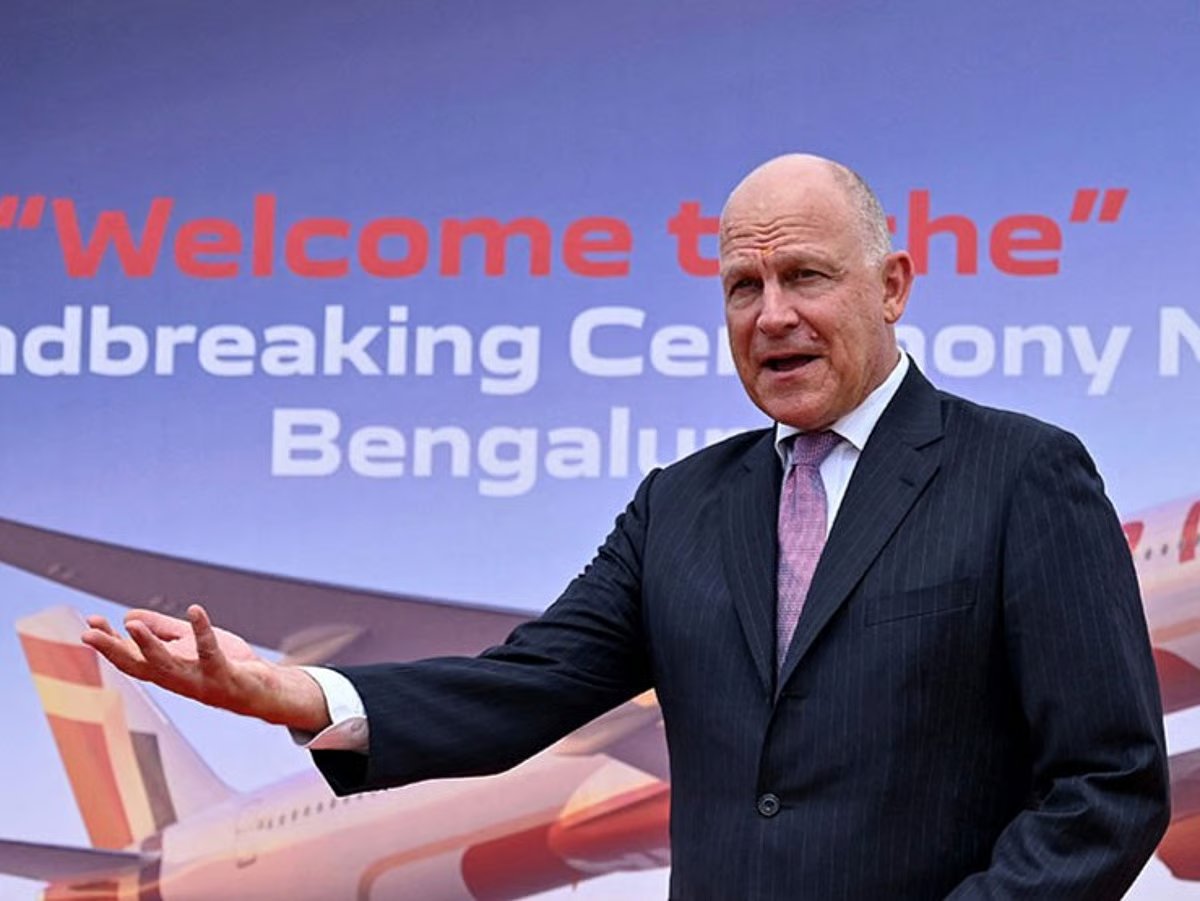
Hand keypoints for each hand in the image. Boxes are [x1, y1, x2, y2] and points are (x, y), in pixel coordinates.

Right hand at [81, 604, 329, 732]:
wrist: (261, 691)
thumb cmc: (223, 667)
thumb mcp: (188, 643)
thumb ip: (162, 630)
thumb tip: (128, 617)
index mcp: (166, 671)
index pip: (129, 659)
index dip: (108, 644)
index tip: (88, 624)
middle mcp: (177, 680)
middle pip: (139, 666)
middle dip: (113, 650)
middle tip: (89, 633)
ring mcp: (199, 680)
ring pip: (168, 665)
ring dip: (149, 646)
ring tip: (132, 625)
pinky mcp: (223, 674)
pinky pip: (210, 652)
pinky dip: (202, 632)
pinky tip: (195, 611)